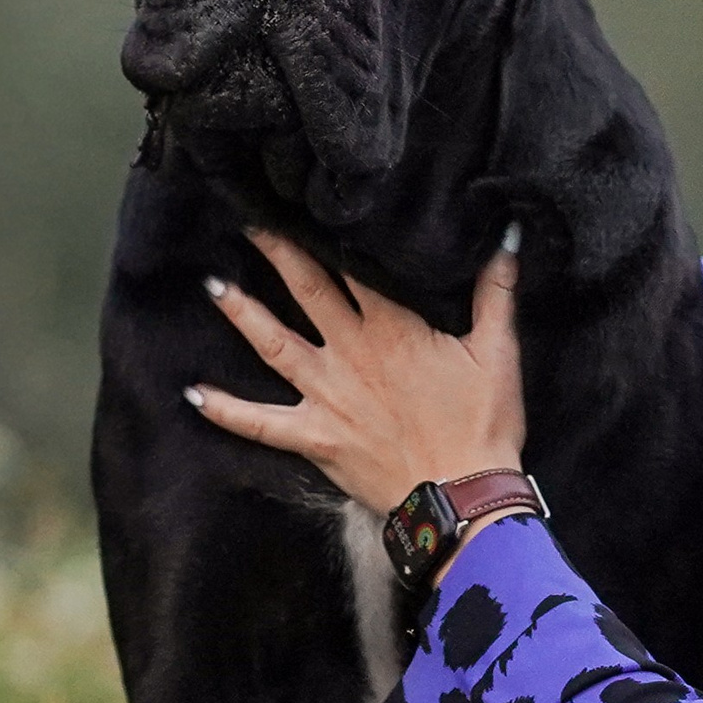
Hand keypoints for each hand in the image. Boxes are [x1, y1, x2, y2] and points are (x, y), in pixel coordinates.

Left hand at [186, 227, 525, 519]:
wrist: (461, 498)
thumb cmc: (482, 425)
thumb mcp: (498, 353)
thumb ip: (496, 291)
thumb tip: (507, 234)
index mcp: (394, 327)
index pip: (354, 268)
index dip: (329, 234)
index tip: (304, 205)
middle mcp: (352, 353)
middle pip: (307, 291)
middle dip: (276, 254)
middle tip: (248, 223)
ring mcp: (328, 395)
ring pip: (274, 345)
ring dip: (241, 314)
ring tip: (212, 286)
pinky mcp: (316, 438)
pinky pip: (261, 423)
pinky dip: (227, 411)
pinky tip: (194, 395)